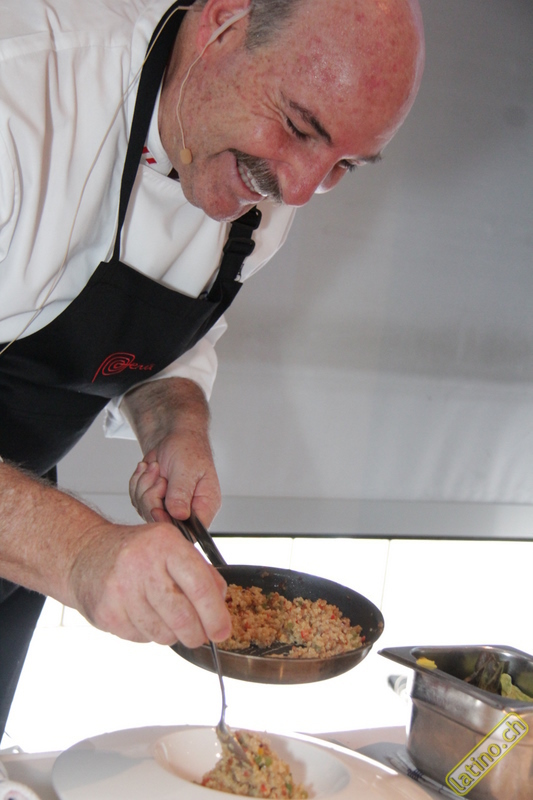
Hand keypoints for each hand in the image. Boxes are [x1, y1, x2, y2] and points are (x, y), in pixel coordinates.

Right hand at [69, 519, 230, 646]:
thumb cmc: (136, 551)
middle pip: (182, 617)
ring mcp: (121, 589)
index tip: (222, 631)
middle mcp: (141, 564)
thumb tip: (221, 603)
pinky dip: (148, 633)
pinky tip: (141, 614)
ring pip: (163, 634)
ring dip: (171, 634)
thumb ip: (202, 572)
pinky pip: (141, 638)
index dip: (216, 615)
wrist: (86, 553)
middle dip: (197, 634)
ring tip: (164, 617)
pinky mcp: (106, 612)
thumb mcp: (172, 547)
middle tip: (200, 636)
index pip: (199, 586)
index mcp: (165, 544)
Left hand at [125, 378, 220, 526]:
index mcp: (205, 505)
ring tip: (156, 469)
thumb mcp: (186, 469)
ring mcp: (168, 507)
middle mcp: (188, 510)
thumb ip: (182, 494)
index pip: (192, 532)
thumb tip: (179, 516)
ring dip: (144, 487)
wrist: (173, 436)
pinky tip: (148, 470)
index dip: (171, 525)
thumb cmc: (188, 448)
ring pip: (146, 511)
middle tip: (160, 479)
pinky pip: (137, 501)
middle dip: (153, 499)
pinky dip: (138, 483)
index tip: (159, 509)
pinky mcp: (154, 501)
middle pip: (163, 524)